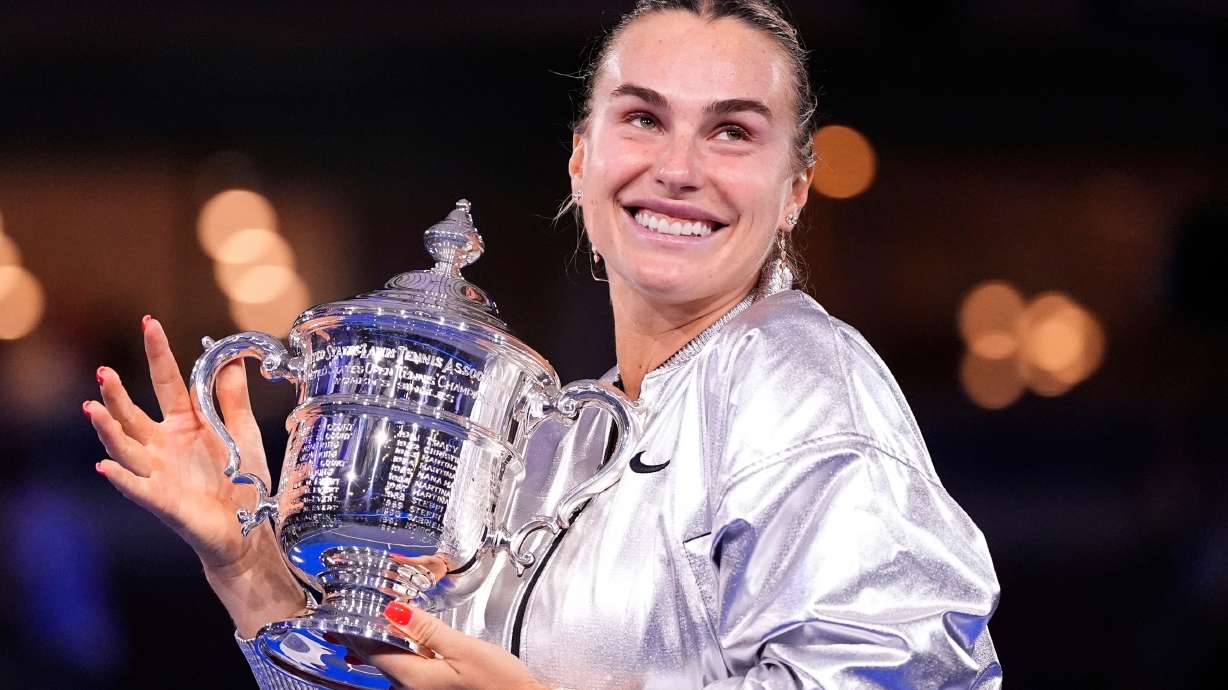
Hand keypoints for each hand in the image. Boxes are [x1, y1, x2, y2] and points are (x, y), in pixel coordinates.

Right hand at [85, 315, 304, 634]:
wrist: (248, 529)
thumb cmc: (243, 482)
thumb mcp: (243, 433)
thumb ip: (233, 399)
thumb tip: (232, 360)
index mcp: (186, 424)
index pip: (167, 382)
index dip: (159, 354)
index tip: (149, 323)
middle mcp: (164, 445)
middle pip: (134, 414)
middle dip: (117, 394)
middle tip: (104, 373)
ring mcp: (158, 473)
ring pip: (125, 447)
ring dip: (108, 429)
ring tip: (93, 408)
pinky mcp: (162, 501)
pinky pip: (137, 487)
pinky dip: (121, 477)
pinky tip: (105, 464)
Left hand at [354, 602, 546, 689]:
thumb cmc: (499, 683)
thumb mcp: (462, 648)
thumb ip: (427, 629)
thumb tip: (394, 611)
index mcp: (413, 677)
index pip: (372, 649)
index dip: (355, 629)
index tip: (340, 613)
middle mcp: (412, 688)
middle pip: (379, 658)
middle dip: (362, 637)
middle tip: (343, 619)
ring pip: (393, 663)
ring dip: (381, 643)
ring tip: (367, 625)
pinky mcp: (436, 688)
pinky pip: (410, 668)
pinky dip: (402, 651)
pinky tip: (404, 642)